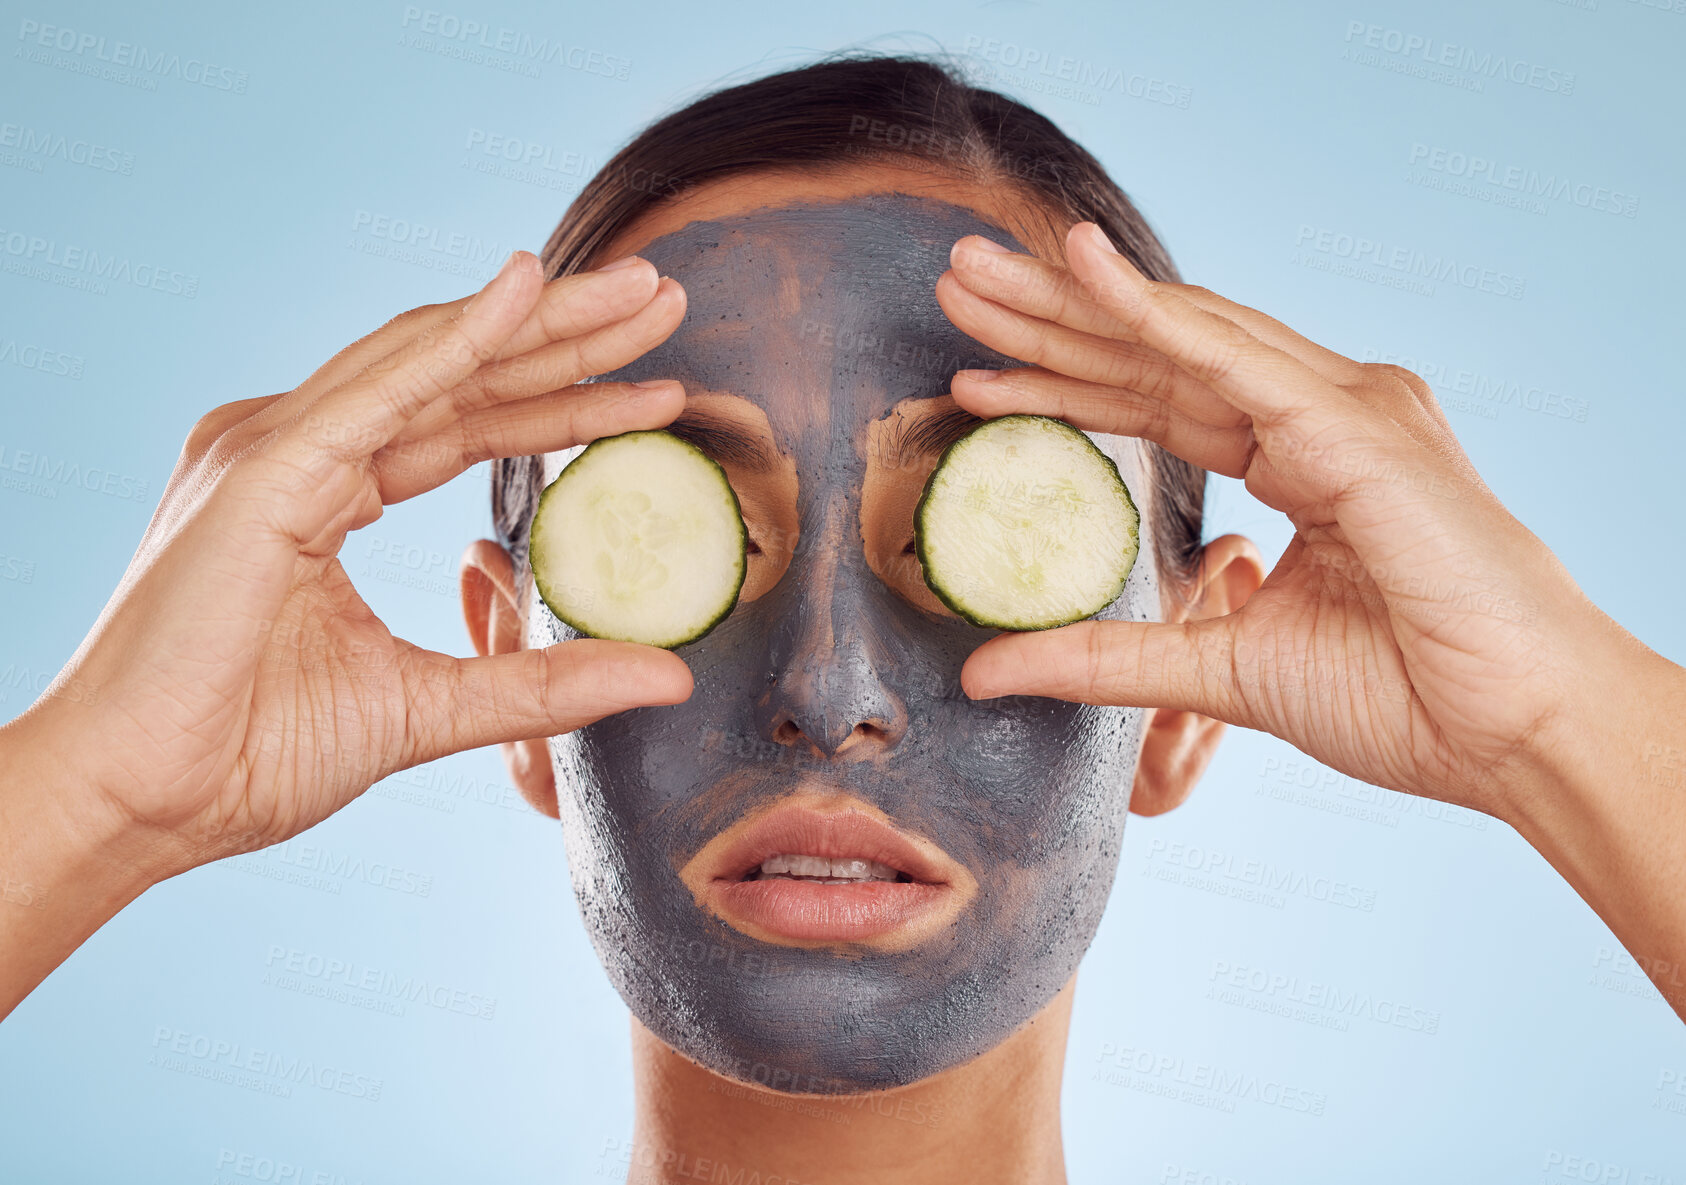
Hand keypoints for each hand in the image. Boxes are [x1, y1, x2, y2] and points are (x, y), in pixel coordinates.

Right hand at [10, 250, 692, 881]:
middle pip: (461, 375)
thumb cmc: (246, 756)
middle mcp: (297, 449)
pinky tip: (529, 290)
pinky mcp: (261, 470)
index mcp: (322, 490)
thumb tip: (669, 676)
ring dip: (543, 320)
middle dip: (571, 336)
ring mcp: (274, 449)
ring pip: (433, 361)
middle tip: (667, 297)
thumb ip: (543, 683)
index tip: (660, 391)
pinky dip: (457, 338)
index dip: (564, 400)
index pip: (467, 425)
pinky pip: (379, 390)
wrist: (138, 804)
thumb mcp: (431, 708)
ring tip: (642, 289)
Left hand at [936, 223, 1609, 818]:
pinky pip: (1235, 359)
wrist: (1517, 737)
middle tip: (957, 280)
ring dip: (1077, 300)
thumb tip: (985, 668)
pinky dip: (1155, 313)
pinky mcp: (1359, 427)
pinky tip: (1084, 268)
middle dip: (1050, 320)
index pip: (1158, 405)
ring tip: (980, 268)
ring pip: (1183, 336)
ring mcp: (1346, 409)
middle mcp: (1321, 416)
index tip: (974, 376)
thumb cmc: (1409, 699)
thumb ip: (1104, 657)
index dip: (1063, 385)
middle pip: (1157, 355)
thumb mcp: (1220, 667)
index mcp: (1301, 460)